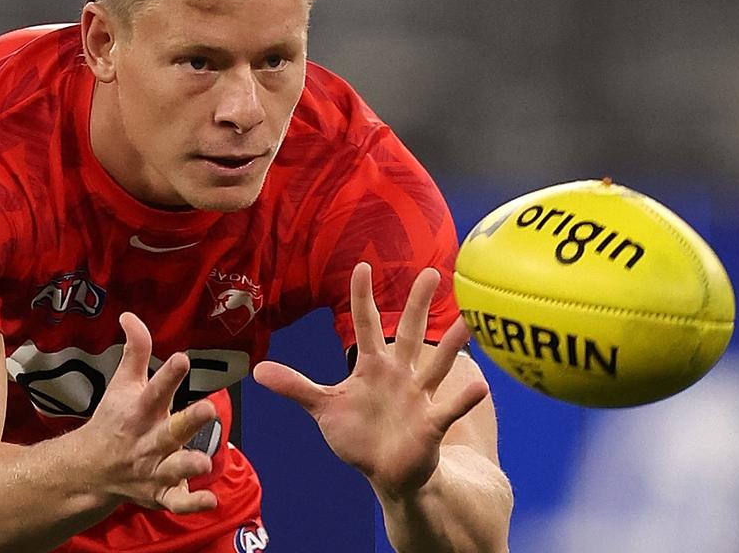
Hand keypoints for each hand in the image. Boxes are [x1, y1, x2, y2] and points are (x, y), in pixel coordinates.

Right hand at [77, 312, 218, 513]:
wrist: (90, 470)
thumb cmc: (114, 420)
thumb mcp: (122, 384)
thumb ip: (135, 351)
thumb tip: (130, 315)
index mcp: (140, 411)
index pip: (155, 389)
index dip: (169, 374)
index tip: (182, 358)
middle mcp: (148, 440)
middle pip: (170, 430)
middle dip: (189, 422)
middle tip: (208, 409)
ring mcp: (154, 469)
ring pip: (173, 469)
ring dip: (188, 465)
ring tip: (205, 463)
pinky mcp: (160, 494)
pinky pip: (177, 502)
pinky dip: (192, 504)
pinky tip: (211, 501)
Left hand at [253, 263, 487, 496]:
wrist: (385, 473)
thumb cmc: (358, 435)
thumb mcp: (323, 408)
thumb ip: (295, 387)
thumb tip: (258, 371)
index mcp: (372, 367)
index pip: (366, 324)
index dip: (363, 296)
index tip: (363, 266)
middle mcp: (399, 375)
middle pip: (409, 333)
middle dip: (417, 304)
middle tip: (431, 273)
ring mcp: (418, 397)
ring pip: (437, 364)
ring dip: (452, 343)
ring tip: (470, 321)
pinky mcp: (430, 424)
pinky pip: (449, 408)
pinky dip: (464, 398)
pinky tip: (480, 385)